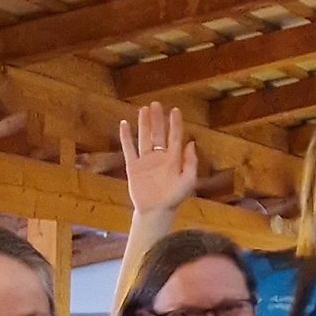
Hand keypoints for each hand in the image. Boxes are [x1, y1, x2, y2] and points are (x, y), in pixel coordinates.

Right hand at [119, 100, 200, 215]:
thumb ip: (191, 163)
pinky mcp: (133, 166)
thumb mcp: (188, 181)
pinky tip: (124, 124)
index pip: (174, 137)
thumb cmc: (174, 198)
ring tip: (144, 109)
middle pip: (158, 134)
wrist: (156, 211)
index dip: (175, 124)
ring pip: (144, 137)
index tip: (175, 110)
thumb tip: (191, 143)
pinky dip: (125, 136)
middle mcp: (159, 157)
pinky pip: (128, 148)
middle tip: (157, 104)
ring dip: (144, 123)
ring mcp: (146, 160)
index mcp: (173, 160)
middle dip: (158, 119)